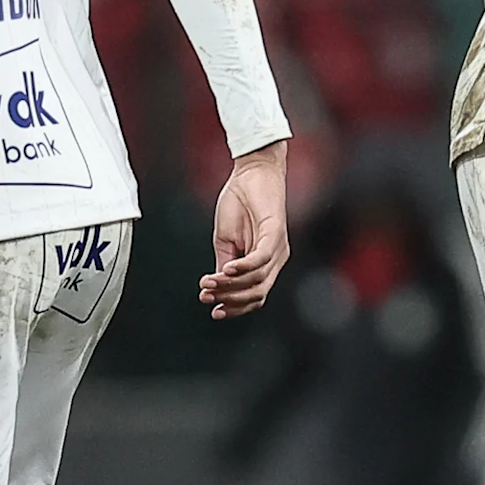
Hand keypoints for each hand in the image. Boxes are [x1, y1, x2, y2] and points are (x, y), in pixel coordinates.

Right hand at [201, 141, 290, 317]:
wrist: (250, 173)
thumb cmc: (239, 204)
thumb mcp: (225, 241)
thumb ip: (224, 266)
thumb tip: (213, 289)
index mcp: (265, 264)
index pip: (254, 296)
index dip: (235, 307)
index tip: (212, 311)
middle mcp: (276, 260)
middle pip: (257, 294)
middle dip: (230, 299)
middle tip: (206, 296)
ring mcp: (278, 248)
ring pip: (257, 280)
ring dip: (230, 285)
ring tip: (209, 282)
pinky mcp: (276, 233)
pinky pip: (261, 259)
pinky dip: (243, 268)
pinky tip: (226, 269)